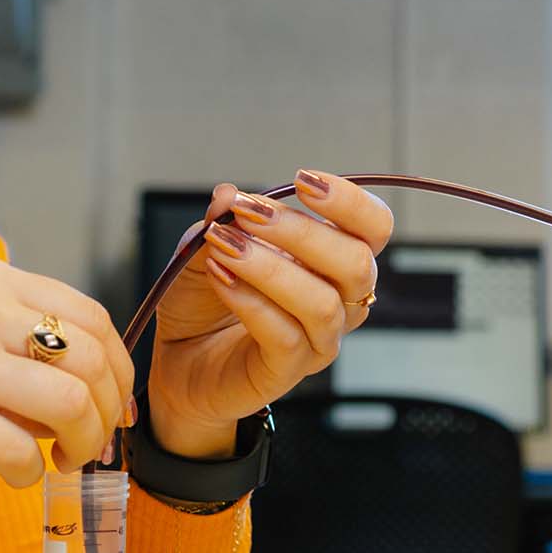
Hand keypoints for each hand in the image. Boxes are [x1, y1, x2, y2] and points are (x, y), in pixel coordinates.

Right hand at [0, 252, 133, 484]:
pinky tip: (10, 474)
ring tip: (60, 461)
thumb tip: (70, 382)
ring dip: (81, 444)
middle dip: (106, 411)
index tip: (113, 403)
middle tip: (92, 444)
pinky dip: (30, 473)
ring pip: (68, 404)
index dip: (115, 367)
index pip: (87, 313)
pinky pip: (20, 453)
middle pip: (89, 359)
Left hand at [145, 170, 393, 457]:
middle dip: (300, 231)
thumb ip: (222, 219)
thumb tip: (227, 194)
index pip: (374, 227)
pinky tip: (219, 278)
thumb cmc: (205, 299)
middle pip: (356, 263)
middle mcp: (340, 301)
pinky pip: (286, 336)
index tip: (302, 180)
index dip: (350, 202)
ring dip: (269, 266)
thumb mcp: (207, 245)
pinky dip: (250, 300)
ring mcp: (318, 340)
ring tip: (222, 245)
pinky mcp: (288, 371)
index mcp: (334, 260)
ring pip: (322, 303)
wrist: (177, 356)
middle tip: (246, 212)